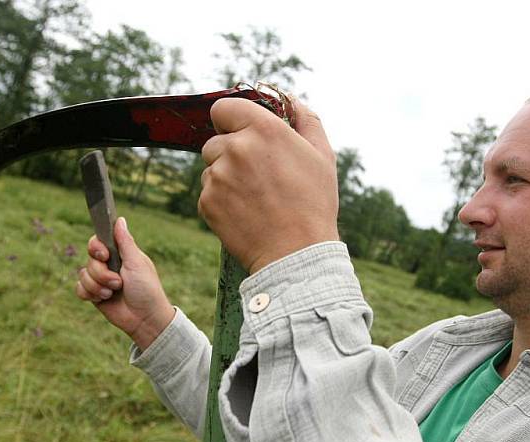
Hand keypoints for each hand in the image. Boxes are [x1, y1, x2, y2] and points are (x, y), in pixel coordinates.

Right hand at [75, 217, 174, 350]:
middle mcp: (109, 265)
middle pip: (89, 259)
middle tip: (118, 282)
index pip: (98, 241)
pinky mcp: (94, 294)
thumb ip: (125, 242)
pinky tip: (103, 299)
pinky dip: (89, 294)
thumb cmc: (147, 289)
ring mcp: (101, 280)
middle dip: (101, 273)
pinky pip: (79, 288)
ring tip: (113, 293)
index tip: (104, 256)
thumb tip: (120, 219)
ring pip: (83, 275)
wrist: (145, 318)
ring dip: (98, 286)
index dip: (96, 247)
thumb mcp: (137, 263)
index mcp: (120, 254)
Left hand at [199, 97, 339, 272]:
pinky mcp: (207, 202)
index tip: (242, 135)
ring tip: (255, 200)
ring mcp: (218, 176)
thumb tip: (291, 100)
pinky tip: (246, 214)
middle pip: (215, 141)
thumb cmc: (314, 204)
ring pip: (212, 169)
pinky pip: (208, 194)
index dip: (232, 121)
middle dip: (231, 155)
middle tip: (258, 178)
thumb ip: (306, 120)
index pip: (223, 108)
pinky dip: (222, 202)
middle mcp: (236, 147)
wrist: (297, 254)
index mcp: (263, 129)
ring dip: (226, 179)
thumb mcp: (322, 156)